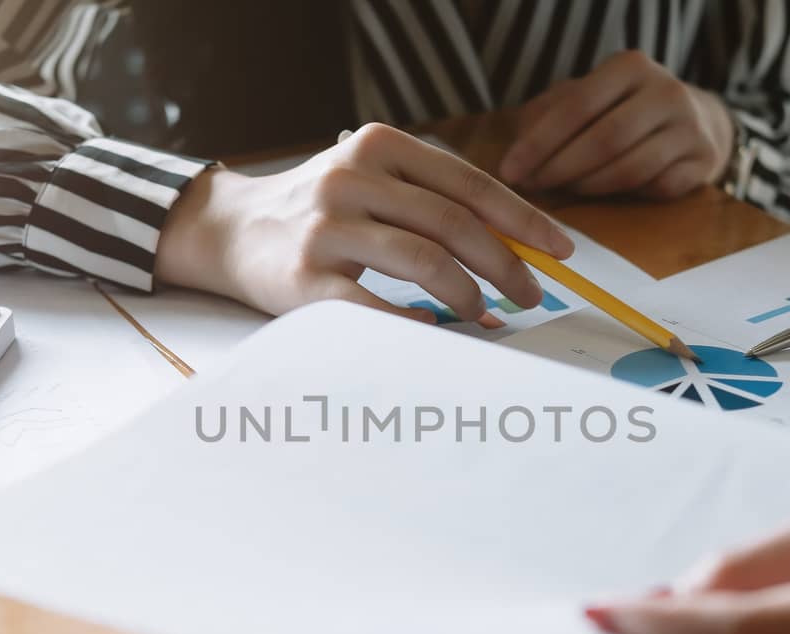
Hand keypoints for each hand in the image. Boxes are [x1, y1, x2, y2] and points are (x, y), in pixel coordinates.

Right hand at [154, 123, 573, 319]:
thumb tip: (515, 243)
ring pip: (423, 262)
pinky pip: (375, 306)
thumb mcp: (370, 177)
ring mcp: (326, 229)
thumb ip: (429, 196)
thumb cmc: (319, 210)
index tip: (561, 250)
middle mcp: (351, 179)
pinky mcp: (303, 279)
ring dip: (469, 296)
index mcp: (379, 147)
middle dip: (505, 265)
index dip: (523, 219)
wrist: (228, 230)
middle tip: (531, 295)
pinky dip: (414, 322)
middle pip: (453, 224)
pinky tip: (436, 331)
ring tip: (486, 315)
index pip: (469, 183)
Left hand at [499, 50, 735, 199]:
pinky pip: (656, 188)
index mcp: (631, 67)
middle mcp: (666, 91)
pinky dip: (625, 197)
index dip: (539, 142)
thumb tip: (516, 157)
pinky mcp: (702, 162)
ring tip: (564, 192)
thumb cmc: (623, 110)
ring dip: (588, 187)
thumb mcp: (588, 97)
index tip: (510, 170)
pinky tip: (604, 196)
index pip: (577, 106)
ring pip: (630, 168)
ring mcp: (689, 128)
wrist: (693, 119)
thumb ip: (549, 116)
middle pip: (605, 139)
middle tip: (533, 187)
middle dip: (560, 169)